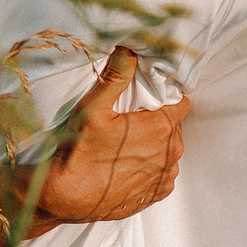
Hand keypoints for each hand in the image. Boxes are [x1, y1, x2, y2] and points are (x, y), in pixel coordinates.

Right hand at [31, 48, 192, 226]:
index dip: (165, 98)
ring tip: (125, 146)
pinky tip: (126, 165)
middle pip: (173, 126)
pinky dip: (149, 168)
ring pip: (168, 150)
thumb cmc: (78, 150)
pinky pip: (162, 173)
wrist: (65, 197)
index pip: (181, 103)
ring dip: (153, 146)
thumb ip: (116, 76)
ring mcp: (164, 177)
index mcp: (161, 128)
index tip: (146, 100)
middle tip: (128, 121)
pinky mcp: (156, 194)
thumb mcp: (92, 107)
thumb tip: (129, 50)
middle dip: (156, 121)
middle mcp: (170, 154)